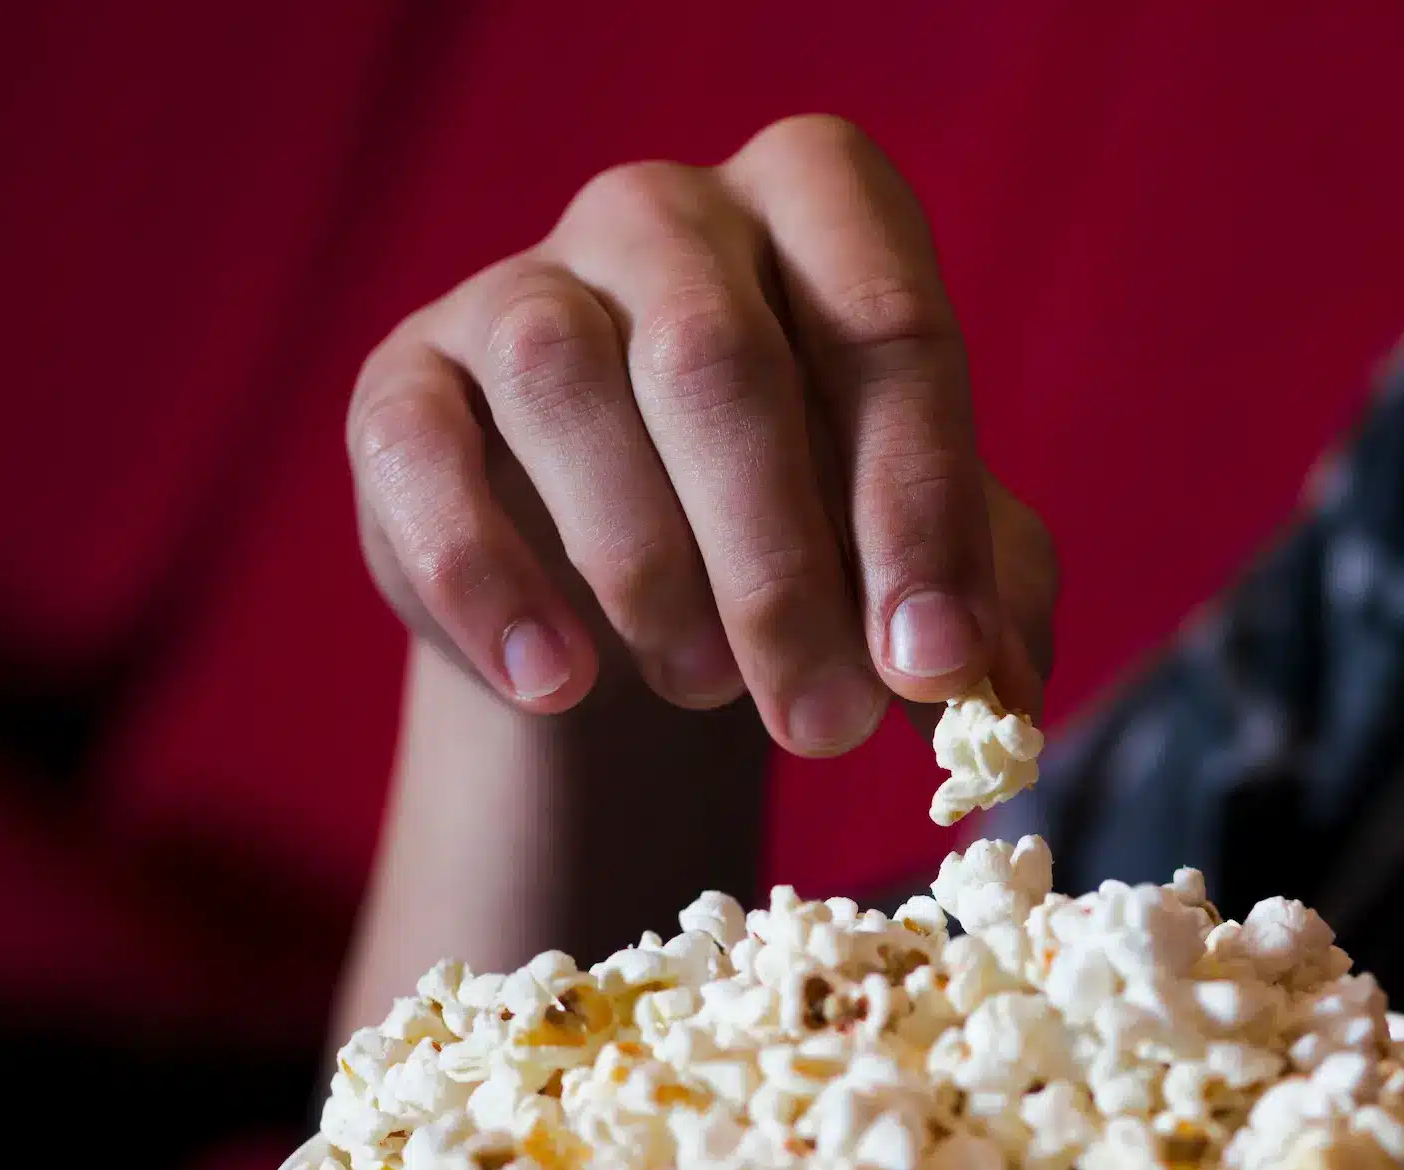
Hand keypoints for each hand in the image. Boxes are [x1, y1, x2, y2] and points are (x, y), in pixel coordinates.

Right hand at [347, 115, 1054, 754]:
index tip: (937, 663)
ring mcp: (522, 284)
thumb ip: (980, 603)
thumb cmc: (810, 531)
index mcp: (824, 209)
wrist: (627, 586)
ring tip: (704, 692)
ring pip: (565, 385)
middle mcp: (669, 214)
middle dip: (783, 569)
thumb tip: (998, 695)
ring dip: (646, 567)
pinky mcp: (405, 379)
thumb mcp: (915, 556)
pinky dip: (486, 578)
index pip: (887, 328)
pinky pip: (423, 455)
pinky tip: (556, 684)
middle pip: (718, 361)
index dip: (918, 507)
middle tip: (826, 726)